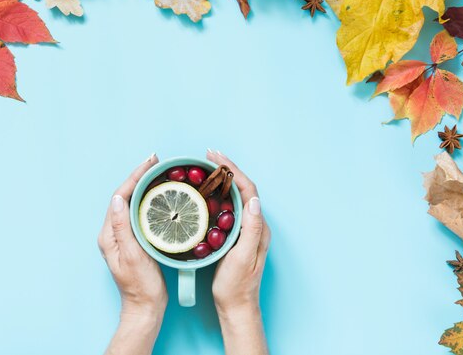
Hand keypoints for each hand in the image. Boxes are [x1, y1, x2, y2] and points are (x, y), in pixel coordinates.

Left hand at [98, 154, 166, 354]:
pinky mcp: (133, 241)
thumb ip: (123, 228)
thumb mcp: (132, 256)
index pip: (120, 197)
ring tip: (158, 172)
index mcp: (109, 235)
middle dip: (139, 177)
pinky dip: (148, 200)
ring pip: (131, 203)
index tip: (149, 163)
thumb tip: (117, 198)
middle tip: (156, 162)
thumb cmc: (141, 286)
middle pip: (124, 196)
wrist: (145, 308)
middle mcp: (113, 233)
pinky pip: (139, 213)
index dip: (134, 177)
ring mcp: (123, 237)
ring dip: (144, 186)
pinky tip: (159, 196)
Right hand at [208, 150, 269, 354]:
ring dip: (222, 179)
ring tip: (205, 168)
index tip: (215, 157)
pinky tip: (205, 193)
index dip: (232, 171)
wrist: (236, 307)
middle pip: (242, 188)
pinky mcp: (235, 236)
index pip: (247, 189)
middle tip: (208, 155)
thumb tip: (253, 200)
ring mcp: (245, 230)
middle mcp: (254, 225)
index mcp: (257, 227)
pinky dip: (217, 194)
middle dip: (226, 169)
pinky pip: (228, 207)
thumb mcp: (243, 257)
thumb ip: (250, 229)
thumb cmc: (237, 285)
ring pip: (234, 196)